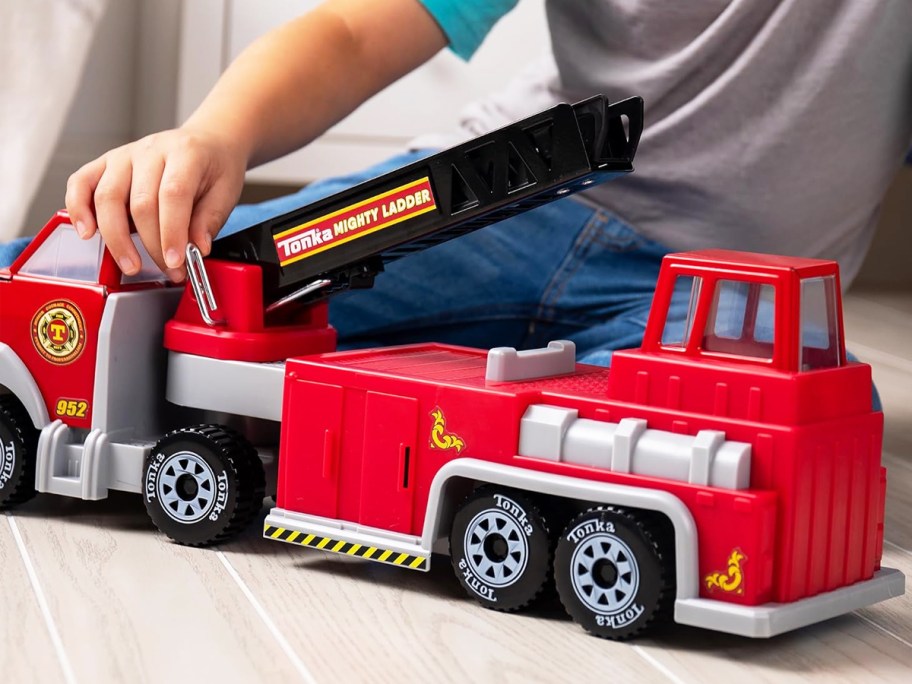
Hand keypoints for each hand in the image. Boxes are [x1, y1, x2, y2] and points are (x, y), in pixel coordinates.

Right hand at [65, 127, 246, 280]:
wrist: (206, 142)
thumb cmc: (214, 167)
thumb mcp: (226, 191)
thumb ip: (210, 219)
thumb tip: (197, 248)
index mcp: (185, 153)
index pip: (172, 194)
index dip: (172, 232)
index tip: (176, 261)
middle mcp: (150, 150)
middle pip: (140, 202)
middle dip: (151, 245)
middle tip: (168, 270)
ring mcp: (124, 155)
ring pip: (107, 197)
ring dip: (116, 238)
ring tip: (131, 264)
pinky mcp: (105, 163)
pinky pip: (80, 183)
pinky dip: (78, 209)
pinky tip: (87, 233)